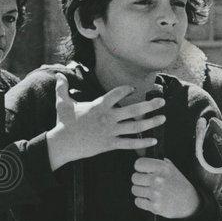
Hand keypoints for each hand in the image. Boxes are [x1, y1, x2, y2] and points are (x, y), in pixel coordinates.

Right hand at [45, 73, 165, 169]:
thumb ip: (62, 89)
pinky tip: (154, 141)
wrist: (62, 144)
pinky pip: (129, 143)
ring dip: (151, 122)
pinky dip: (142, 142)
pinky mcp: (109, 144)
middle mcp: (108, 117)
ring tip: (163, 118)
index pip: (118, 93)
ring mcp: (110, 131)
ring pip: (135, 126)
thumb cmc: (63, 123)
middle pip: (134, 109)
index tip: (133, 88)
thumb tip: (59, 76)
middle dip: (150, 105)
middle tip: (162, 101)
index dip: (126, 89)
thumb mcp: (62, 103)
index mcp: (99, 105)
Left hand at [132, 157, 200, 218]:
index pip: (138, 164)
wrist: (190, 203)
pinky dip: (142, 202)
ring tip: (150, 192)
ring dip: (141, 191)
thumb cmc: (178, 184)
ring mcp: (156, 193)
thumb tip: (141, 154)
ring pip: (134, 190)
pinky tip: (151, 200)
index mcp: (162, 168)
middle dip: (140, 181)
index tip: (144, 172)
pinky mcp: (155, 206)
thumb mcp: (171, 169)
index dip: (140, 168)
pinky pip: (137, 201)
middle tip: (148, 183)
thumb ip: (157, 162)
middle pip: (134, 178)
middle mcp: (158, 179)